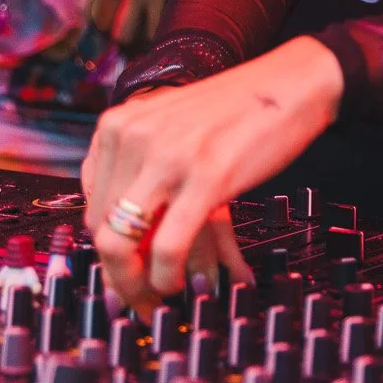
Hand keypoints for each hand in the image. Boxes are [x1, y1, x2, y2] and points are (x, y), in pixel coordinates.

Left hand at [85, 38, 345, 309]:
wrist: (292, 83)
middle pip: (99, 229)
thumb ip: (143, 173)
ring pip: (118, 244)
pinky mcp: (206, 176)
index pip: (91, 205)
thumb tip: (128, 241)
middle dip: (118, 276)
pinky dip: (166, 277)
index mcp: (118, 125)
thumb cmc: (236, 113)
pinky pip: (167, 247)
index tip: (127, 272)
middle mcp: (132, 136)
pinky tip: (180, 283)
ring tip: (158, 296)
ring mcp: (167, 156)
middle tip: (141, 298)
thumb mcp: (172, 132)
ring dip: (135, 286)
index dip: (108, 249)